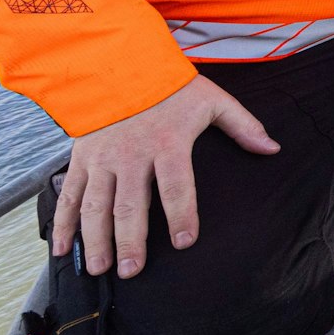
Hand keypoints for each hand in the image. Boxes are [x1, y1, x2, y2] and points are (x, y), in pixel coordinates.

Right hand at [53, 75, 277, 278]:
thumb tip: (272, 148)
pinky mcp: (80, 159)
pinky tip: (61, 249)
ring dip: (96, 239)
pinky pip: (69, 195)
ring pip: (95, 206)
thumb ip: (243, 125)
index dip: (182, 215)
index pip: (177, 186)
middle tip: (132, 271)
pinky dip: (62, 223)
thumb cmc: (170, 86)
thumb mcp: (213, 99)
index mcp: (168, 143)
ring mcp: (102, 159)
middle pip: (130, 205)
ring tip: (100, 269)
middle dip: (131, 240)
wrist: (120, 63)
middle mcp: (131, 155)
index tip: (185, 242)